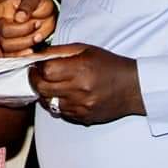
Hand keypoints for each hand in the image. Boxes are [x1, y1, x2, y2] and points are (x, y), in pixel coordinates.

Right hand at [0, 0, 56, 55]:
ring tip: (38, 34)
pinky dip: (23, 55)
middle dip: (23, 29)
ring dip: (26, 41)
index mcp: (3, 7)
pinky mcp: (13, 48)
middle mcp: (1, 22)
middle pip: (4, 32)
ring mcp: (6, 36)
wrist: (48, 14)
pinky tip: (32, 50)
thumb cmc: (37, 2)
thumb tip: (19, 17)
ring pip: (8, 46)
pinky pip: (12, 56)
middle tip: (37, 23)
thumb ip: (27, 5)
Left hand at [29, 44, 145, 124]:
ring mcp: (81, 106)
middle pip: (42, 88)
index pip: (46, 70)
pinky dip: (57, 104)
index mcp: (80, 69)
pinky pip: (61, 113)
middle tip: (35, 75)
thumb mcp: (85, 50)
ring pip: (49, 103)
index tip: (36, 65)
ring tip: (50, 85)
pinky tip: (63, 96)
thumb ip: (59, 51)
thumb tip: (38, 54)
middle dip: (34, 81)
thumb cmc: (109, 65)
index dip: (37, 67)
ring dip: (45, 94)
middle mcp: (80, 89)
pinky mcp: (84, 118)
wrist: (133, 88)